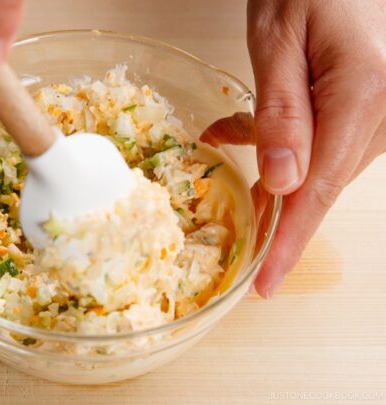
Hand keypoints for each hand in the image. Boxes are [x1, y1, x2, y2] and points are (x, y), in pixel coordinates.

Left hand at [244, 0, 385, 296]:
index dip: (289, 242)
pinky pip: (322, 142)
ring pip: (317, 165)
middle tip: (220, 220)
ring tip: (221, 134)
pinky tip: (235, 130)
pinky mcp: (367, 106)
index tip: (264, 284)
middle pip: (318, 183)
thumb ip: (280, 110)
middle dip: (268, 204)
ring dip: (269, 167)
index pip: (320, 190)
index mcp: (362, 96)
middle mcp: (381, 111)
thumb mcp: (278, 38)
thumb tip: (282, 184)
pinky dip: (282, 144)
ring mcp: (380, 111)